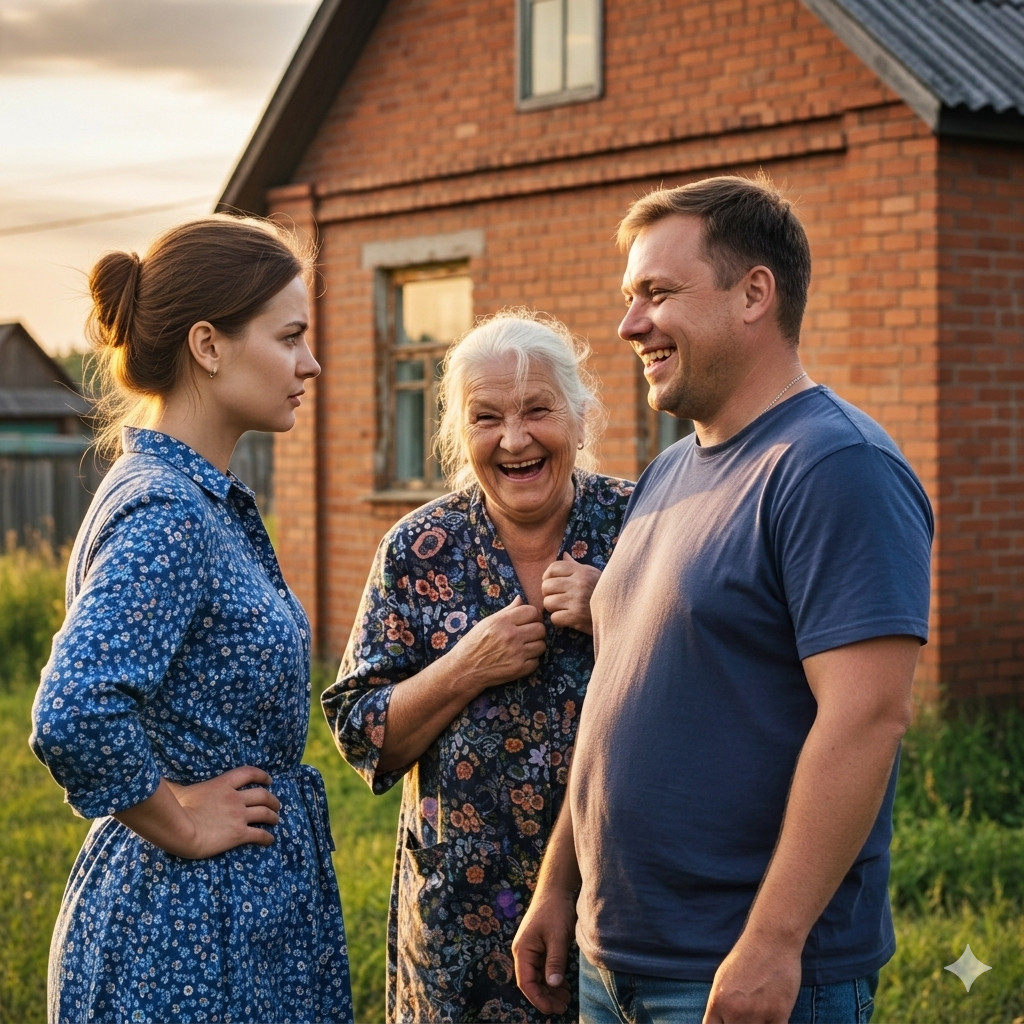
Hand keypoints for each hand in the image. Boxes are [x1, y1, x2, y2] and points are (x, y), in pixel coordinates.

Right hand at [117, 766, 280, 858]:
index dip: (262, 775)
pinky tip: (270, 840)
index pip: (249, 773)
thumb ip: (179, 784)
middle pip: (263, 795)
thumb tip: (164, 778)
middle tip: (276, 804)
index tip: (268, 780)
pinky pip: (259, 835)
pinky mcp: (239, 834)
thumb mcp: (181, 790)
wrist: (181, 830)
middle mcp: (235, 798)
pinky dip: (267, 837)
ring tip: (276, 820)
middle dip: (272, 799)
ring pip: (265, 813)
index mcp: (223, 784)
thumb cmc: (176, 809)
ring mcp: (239, 816)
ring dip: (273, 816)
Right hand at [456, 595, 546, 690]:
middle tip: (528, 635)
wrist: (465, 669)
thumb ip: (507, 610)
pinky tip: (520, 659)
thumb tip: (520, 599)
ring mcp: (516, 653)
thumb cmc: (473, 644)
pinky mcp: (519, 669)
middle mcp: (511, 636)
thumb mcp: (487, 622)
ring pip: (542, 645)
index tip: (530, 620)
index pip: (532, 611)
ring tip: (525, 647)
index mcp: (502, 622)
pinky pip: (536, 661)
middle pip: (540, 628)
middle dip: (536, 630)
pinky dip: (531, 661)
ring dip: (535, 646)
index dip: (533, 615)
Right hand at [512, 885, 576, 1014]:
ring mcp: (532, 949)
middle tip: (564, 1006)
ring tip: (566, 998)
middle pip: (531, 982)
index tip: (553, 1009)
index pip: (526, 982)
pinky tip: (564, 984)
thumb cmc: (555, 909)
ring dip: (550, 988)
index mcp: (523, 950)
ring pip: (538, 976)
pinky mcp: (540, 946)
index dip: (538, 998)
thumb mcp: (558, 937)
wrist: (556, 888)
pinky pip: (543, 967)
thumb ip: (555, 961)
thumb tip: (553, 985)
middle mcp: (524, 951)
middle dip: (546, 996)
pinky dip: (552, 978)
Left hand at [541, 553, 601, 633]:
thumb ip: (575, 566)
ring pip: (548, 603)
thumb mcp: (593, 574)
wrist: (620, 612)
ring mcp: (577, 601)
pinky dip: (559, 620)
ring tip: (564, 608)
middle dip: (549, 594)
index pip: (553, 568)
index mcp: (582, 571)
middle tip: (558, 598)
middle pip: (546, 586)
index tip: (552, 583)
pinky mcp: (577, 617)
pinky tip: (568, 619)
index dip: (548, 576)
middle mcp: (579, 584)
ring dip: (553, 608)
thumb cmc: (603, 592)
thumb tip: (564, 555)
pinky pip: (554, 618)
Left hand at [702, 936, 801, 1023]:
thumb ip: (720, 1007)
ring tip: (758, 1013)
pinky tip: (771, 1018)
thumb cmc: (746, 957)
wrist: (771, 940)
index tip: (728, 1022)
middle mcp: (735, 1011)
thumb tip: (720, 1023)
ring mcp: (757, 1015)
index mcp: (718, 1001)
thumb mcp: (722, 980)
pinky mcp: (779, 1015)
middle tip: (745, 1015)